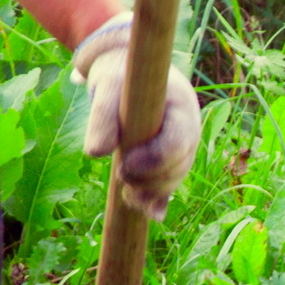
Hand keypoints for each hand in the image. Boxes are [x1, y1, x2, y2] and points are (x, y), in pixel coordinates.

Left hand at [74, 14, 201, 218]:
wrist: (124, 71)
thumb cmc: (118, 75)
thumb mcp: (106, 86)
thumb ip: (101, 116)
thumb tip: (95, 154)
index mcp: (181, 106)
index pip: (178, 141)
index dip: (155, 160)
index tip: (125, 164)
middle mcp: (188, 127)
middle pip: (179, 165)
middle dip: (151, 179)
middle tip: (120, 174)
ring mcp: (182, 144)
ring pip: (174, 178)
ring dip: (151, 192)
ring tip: (126, 194)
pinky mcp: (170, 159)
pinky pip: (169, 185)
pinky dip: (158, 200)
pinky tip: (151, 213)